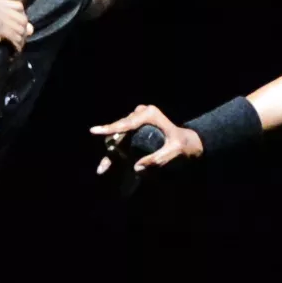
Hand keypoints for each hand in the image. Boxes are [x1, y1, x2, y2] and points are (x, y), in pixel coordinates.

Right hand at [0, 0, 32, 68]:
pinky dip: (16, 46)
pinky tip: (12, 52)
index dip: (20, 20)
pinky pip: (15, 36)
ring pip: (20, 27)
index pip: (17, 5)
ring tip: (14, 49)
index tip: (16, 33)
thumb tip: (31, 28)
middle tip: (17, 44)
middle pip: (21, 16)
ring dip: (20, 41)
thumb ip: (10, 23)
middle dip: (22, 32)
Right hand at [87, 105, 204, 175]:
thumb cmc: (182, 144)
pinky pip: (120, 138)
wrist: (186, 141)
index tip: (94, 131)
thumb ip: (158, 159)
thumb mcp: (174, 151)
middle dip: (110, 149)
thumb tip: (136, 168)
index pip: (126, 124)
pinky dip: (114, 152)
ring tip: (103, 169)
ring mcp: (135, 119)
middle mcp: (140, 113)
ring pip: (117, 136)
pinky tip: (104, 166)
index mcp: (149, 114)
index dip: (109, 129)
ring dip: (111, 153)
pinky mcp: (133, 126)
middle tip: (103, 168)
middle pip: (119, 131)